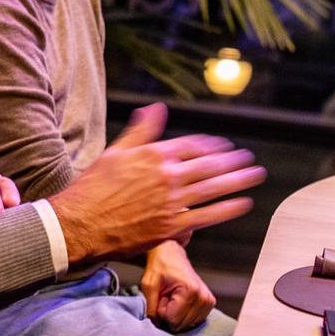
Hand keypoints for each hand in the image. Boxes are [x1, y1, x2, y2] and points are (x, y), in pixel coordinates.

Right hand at [51, 104, 266, 263]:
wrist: (80, 224)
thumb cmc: (93, 188)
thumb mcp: (115, 151)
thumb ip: (142, 130)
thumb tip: (157, 108)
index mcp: (154, 155)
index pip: (192, 146)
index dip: (211, 146)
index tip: (223, 147)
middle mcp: (168, 177)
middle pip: (209, 165)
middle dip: (232, 161)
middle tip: (248, 159)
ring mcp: (172, 203)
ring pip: (214, 188)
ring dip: (238, 180)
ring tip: (254, 175)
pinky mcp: (172, 227)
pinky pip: (208, 216)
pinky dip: (228, 209)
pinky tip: (243, 204)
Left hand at [140, 239, 215, 331]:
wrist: (171, 255)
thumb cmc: (159, 267)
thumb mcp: (148, 286)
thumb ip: (151, 308)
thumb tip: (156, 326)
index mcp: (191, 291)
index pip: (173, 320)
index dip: (162, 311)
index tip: (161, 296)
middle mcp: (204, 297)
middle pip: (181, 325)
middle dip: (169, 314)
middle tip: (167, 296)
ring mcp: (208, 301)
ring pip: (187, 325)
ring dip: (176, 314)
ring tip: (173, 297)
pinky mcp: (209, 303)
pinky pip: (193, 321)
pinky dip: (184, 314)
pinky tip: (181, 301)